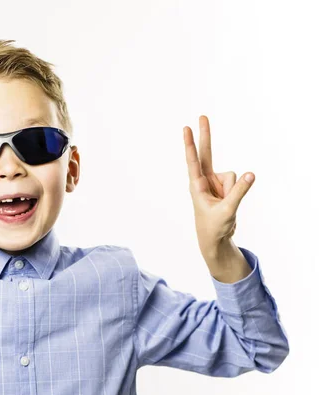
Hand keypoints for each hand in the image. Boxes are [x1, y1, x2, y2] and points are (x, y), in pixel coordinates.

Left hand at [183, 115, 254, 256]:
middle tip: (202, 116)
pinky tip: (229, 203)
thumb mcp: (227, 211)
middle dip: (205, 135)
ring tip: (225, 205)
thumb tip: (250, 174)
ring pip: (233, 176)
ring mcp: (215, 182)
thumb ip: (239, 192)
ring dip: (234, 191)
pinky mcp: (225, 185)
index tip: (186, 129)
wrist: (215, 237)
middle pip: (206, 153)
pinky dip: (238, 192)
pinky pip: (239, 182)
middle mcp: (204, 180)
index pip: (193, 161)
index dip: (190, 145)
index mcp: (196, 186)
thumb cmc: (214, 226)